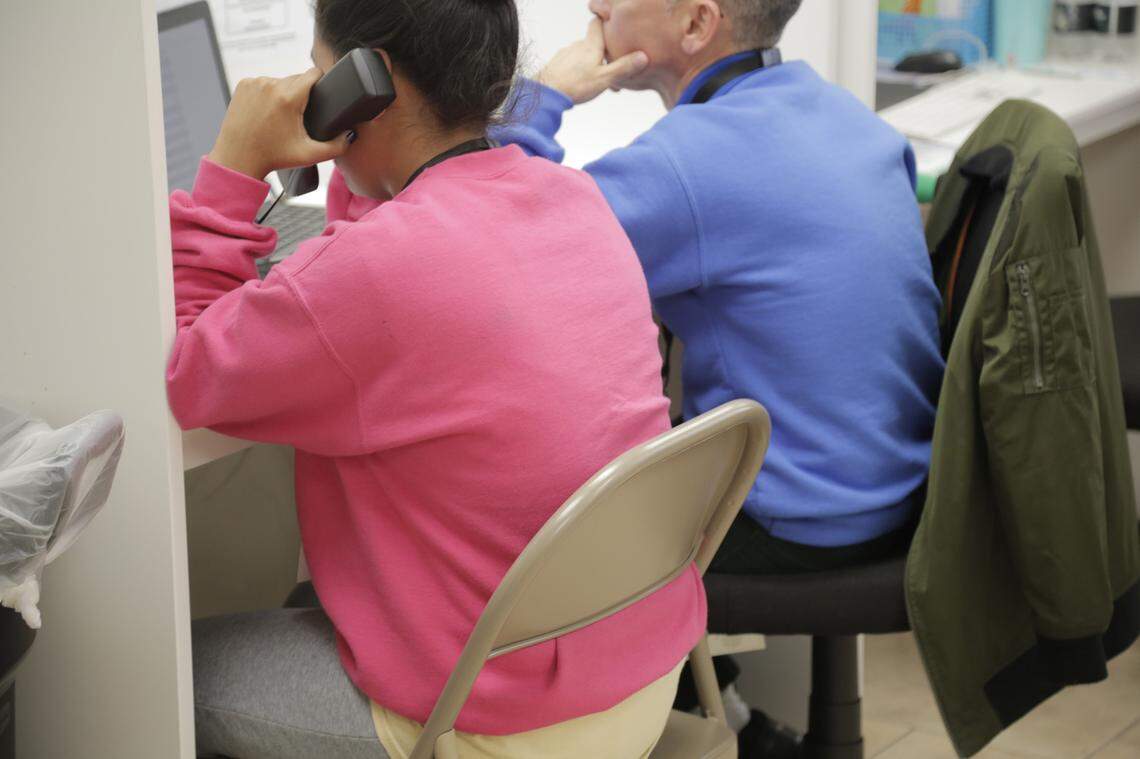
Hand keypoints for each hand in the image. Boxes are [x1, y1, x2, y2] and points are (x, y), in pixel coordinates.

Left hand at [207, 68, 350, 180]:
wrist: (238, 158)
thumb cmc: (273, 157)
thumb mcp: (309, 155)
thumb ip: (337, 146)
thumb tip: (351, 136)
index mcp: (289, 97)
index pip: (313, 73)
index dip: (321, 81)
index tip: (322, 91)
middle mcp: (271, 84)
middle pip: (297, 78)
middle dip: (302, 94)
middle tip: (298, 116)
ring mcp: (255, 83)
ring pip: (280, 81)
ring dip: (284, 93)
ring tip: (281, 116)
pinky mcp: (243, 84)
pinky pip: (264, 83)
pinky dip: (267, 94)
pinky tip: (266, 111)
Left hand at [537, 18, 648, 105]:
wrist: (545, 94)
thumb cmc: (575, 86)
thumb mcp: (604, 78)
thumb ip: (623, 67)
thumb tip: (643, 57)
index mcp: (590, 45)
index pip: (597, 24)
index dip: (605, 22)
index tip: (613, 24)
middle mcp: (577, 46)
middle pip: (593, 43)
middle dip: (604, 54)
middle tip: (614, 72)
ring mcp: (566, 54)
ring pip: (583, 55)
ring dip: (592, 64)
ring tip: (599, 83)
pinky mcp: (557, 65)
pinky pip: (572, 64)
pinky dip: (580, 71)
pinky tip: (582, 85)